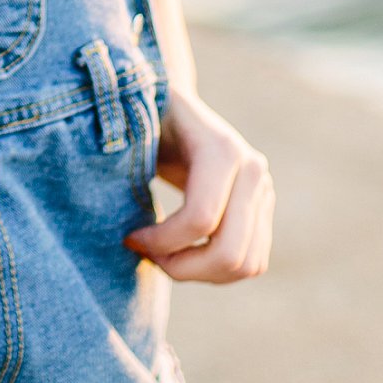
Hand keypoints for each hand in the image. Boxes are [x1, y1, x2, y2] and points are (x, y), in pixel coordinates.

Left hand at [126, 86, 273, 282]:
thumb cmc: (143, 122)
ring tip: (164, 256)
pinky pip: (252, 262)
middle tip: (147, 255)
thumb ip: (121, 156)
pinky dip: (216, 271)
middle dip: (182, 267)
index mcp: (222, 150)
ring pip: (246, 264)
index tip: (129, 238)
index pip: (200, 220)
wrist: (174, 109)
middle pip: (230, 253)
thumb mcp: (131, 130)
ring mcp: (264, 190)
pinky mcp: (264, 208)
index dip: (159, 243)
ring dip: (200, 273)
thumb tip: (118, 208)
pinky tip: (184, 254)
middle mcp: (253, 171)